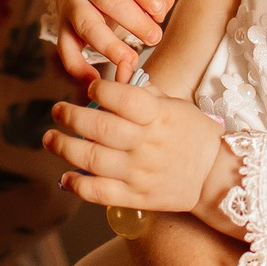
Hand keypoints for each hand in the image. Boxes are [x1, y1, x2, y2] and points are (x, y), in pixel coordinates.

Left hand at [45, 78, 235, 215]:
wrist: (215, 177)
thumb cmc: (192, 134)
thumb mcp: (174, 105)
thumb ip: (142, 91)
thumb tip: (119, 68)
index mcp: (158, 116)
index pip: (121, 98)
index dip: (100, 90)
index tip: (91, 89)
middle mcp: (146, 143)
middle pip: (98, 128)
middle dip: (70, 116)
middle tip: (57, 111)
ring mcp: (139, 172)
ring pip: (91, 159)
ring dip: (63, 147)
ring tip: (51, 138)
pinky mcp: (135, 197)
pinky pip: (98, 192)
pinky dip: (77, 184)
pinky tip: (65, 175)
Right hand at [56, 0, 175, 80]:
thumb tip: (159, 12)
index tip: (159, 12)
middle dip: (134, 21)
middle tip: (154, 38)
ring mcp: (71, 3)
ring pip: (87, 24)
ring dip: (109, 45)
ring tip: (131, 60)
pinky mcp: (62, 26)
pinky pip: (65, 48)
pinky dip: (76, 67)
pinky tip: (94, 80)